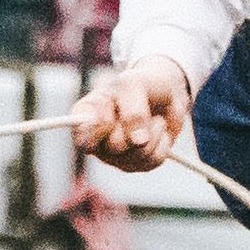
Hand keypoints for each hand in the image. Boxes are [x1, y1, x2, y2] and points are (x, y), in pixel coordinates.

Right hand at [70, 58, 192, 171]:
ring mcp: (116, 155)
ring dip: (153, 133)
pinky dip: (162, 143)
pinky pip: (152, 162)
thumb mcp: (132, 86)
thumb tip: (138, 142)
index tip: (111, 119)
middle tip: (140, 109)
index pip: (81, 138)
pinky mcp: (138, 163)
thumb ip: (132, 111)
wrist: (168, 92)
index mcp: (85, 117)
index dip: (98, 132)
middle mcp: (97, 140)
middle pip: (116, 147)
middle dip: (135, 126)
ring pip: (137, 156)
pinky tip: (159, 131)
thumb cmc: (142, 85)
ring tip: (153, 118)